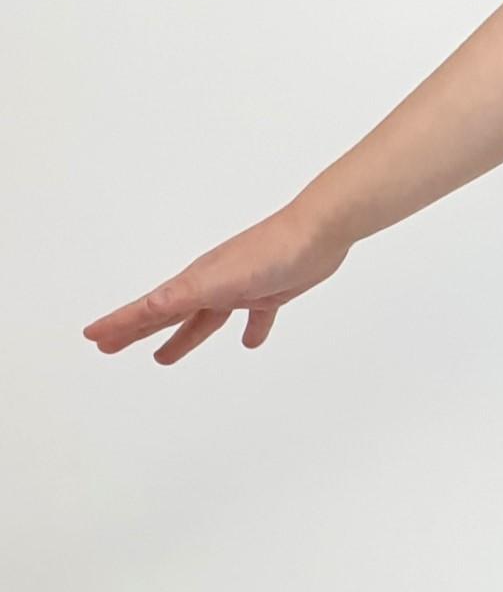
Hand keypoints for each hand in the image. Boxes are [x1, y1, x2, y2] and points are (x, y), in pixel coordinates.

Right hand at [83, 205, 346, 363]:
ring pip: (204, 320)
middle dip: (137, 331)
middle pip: (166, 314)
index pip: (149, 308)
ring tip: (163, 359)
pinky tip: (250, 343)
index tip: (94, 337)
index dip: (121, 324)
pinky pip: (255, 317)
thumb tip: (149, 307)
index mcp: (195, 282)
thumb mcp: (219, 280)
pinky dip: (251, 330)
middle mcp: (211, 284)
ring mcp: (239, 287)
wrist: (319, 233)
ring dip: (184, 338)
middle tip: (109, 349)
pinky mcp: (270, 291)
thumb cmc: (269, 253)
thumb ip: (184, 295)